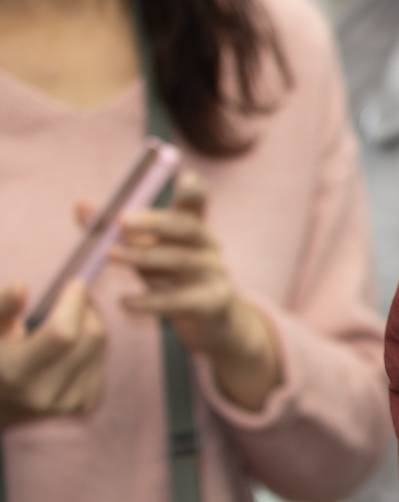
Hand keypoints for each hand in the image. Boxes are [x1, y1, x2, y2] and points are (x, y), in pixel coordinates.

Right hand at [0, 280, 108, 427]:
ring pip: (100, 347)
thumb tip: (21, 287)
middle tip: (71, 297)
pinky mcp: (84, 404)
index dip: (74, 304)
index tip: (76, 281)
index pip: (63, 334)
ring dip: (89, 325)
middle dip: (86, 310)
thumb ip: (1, 308)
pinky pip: (100, 361)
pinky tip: (66, 346)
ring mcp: (68, 403)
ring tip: (63, 321)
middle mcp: (46, 394)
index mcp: (16, 374)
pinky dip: (89, 346)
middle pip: (91, 337)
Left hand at [111, 172, 284, 411]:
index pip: (198, 202)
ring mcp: (214, 273)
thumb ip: (116, 231)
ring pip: (182, 260)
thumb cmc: (173, 281)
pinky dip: (150, 302)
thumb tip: (81, 205)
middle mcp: (208, 246)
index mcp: (193, 228)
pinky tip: (125, 302)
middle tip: (123, 221)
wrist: (212, 324)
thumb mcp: (146, 252)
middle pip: (188, 226)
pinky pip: (181, 300)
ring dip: (145, 256)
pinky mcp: (213, 302)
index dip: (194, 189)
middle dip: (156, 221)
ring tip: (112, 256)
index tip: (185, 177)